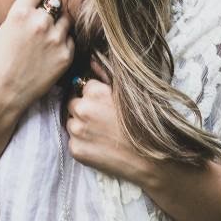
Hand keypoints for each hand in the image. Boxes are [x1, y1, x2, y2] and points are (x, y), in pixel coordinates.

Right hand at [0, 0, 73, 123]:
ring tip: (45, 41)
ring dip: (59, 26)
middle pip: (55, 2)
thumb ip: (19, 11)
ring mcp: (56, 39)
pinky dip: (64, 44)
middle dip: (49, 11)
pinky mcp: (66, 55)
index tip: (36, 0)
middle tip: (41, 24)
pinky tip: (50, 54)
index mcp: (21, 13)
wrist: (2, 94)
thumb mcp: (3, 30)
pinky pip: (71, 40)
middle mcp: (41, 22)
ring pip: (66, 20)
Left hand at [65, 58, 158, 186]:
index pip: (84, 87)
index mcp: (95, 92)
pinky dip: (82, 144)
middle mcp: (82, 109)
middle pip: (74, 104)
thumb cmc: (143, 125)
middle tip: (104, 121)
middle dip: (84, 110)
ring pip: (71, 123)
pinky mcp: (75, 149)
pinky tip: (100, 146)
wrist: (149, 160)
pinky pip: (73, 142)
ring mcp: (77, 130)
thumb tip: (91, 59)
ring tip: (103, 134)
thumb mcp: (126, 95)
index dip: (94, 96)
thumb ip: (105, 75)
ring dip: (81, 127)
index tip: (105, 106)